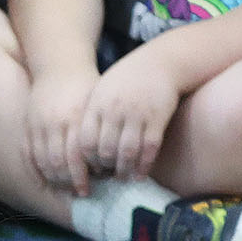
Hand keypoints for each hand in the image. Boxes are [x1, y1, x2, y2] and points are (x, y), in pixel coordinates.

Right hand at [24, 66, 98, 195]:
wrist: (60, 67)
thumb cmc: (86, 90)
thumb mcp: (97, 108)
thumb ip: (101, 135)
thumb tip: (110, 168)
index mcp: (77, 117)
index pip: (78, 155)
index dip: (82, 176)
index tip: (89, 188)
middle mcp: (57, 122)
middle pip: (60, 162)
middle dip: (69, 182)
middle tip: (79, 193)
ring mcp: (40, 124)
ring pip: (43, 160)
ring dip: (53, 179)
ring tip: (65, 189)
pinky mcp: (28, 124)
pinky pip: (29, 154)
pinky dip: (36, 169)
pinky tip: (46, 180)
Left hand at [73, 53, 181, 183]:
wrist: (159, 62)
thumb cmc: (127, 79)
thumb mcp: (103, 90)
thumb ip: (92, 113)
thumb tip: (82, 146)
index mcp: (97, 104)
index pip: (86, 141)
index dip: (88, 159)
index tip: (92, 167)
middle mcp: (115, 110)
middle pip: (105, 150)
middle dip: (105, 168)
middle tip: (107, 176)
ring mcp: (137, 114)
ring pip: (127, 152)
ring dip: (124, 170)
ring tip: (123, 178)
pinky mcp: (157, 118)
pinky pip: (149, 148)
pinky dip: (144, 165)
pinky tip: (141, 174)